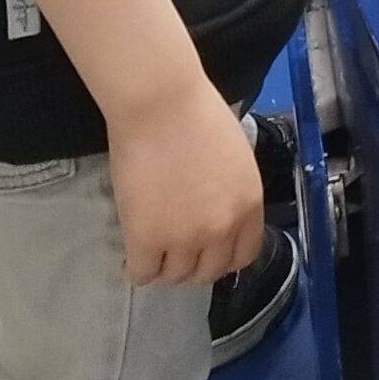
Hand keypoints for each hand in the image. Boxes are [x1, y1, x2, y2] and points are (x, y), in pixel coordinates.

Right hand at [109, 76, 265, 287]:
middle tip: (173, 251)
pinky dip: (134, 269)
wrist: (160, 103)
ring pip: (174, 276)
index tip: (206, 253)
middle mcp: (222, 229)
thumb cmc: (196, 114)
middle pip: (208, 272)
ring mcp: (184, 238)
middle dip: (191, 265)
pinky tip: (129, 256)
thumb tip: (215, 210)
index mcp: (248, 205)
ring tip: (150, 250)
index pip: (242, 255)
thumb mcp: (235, 158)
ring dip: (163, 266)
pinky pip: (142, 274)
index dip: (222, 258)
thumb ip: (230, 192)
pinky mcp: (146, 239)